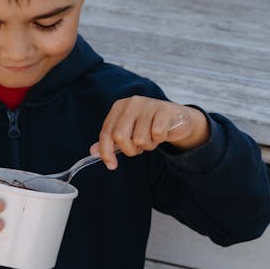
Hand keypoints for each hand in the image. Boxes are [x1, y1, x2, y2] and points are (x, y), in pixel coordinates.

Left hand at [89, 96, 209, 170]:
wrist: (176, 118)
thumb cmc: (148, 125)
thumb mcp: (128, 131)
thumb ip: (110, 140)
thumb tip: (93, 152)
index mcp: (119, 107)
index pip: (106, 132)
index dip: (106, 152)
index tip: (111, 165)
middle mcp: (132, 103)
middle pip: (120, 136)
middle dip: (129, 150)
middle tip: (137, 149)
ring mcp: (148, 105)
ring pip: (140, 139)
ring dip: (147, 146)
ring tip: (152, 138)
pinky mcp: (164, 110)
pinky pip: (157, 134)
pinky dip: (159, 140)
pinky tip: (161, 134)